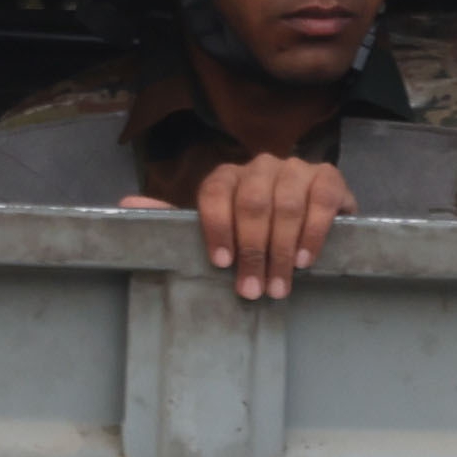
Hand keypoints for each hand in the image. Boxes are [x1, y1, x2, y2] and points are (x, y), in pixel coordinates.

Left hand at [165, 154, 354, 298]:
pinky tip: (305, 260)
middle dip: (252, 251)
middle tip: (253, 290)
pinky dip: (312, 233)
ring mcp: (296, 168)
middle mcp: (260, 165)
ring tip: (279, 286)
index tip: (222, 263)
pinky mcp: (329, 176)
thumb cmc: (255, 231)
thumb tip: (127, 206)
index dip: (217, 227)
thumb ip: (174, 218)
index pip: (216, 191)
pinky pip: (321, 201)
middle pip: (253, 203)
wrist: (311, 220)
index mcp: (228, 176)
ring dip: (282, 251)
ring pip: (286, 205)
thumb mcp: (216, 229)